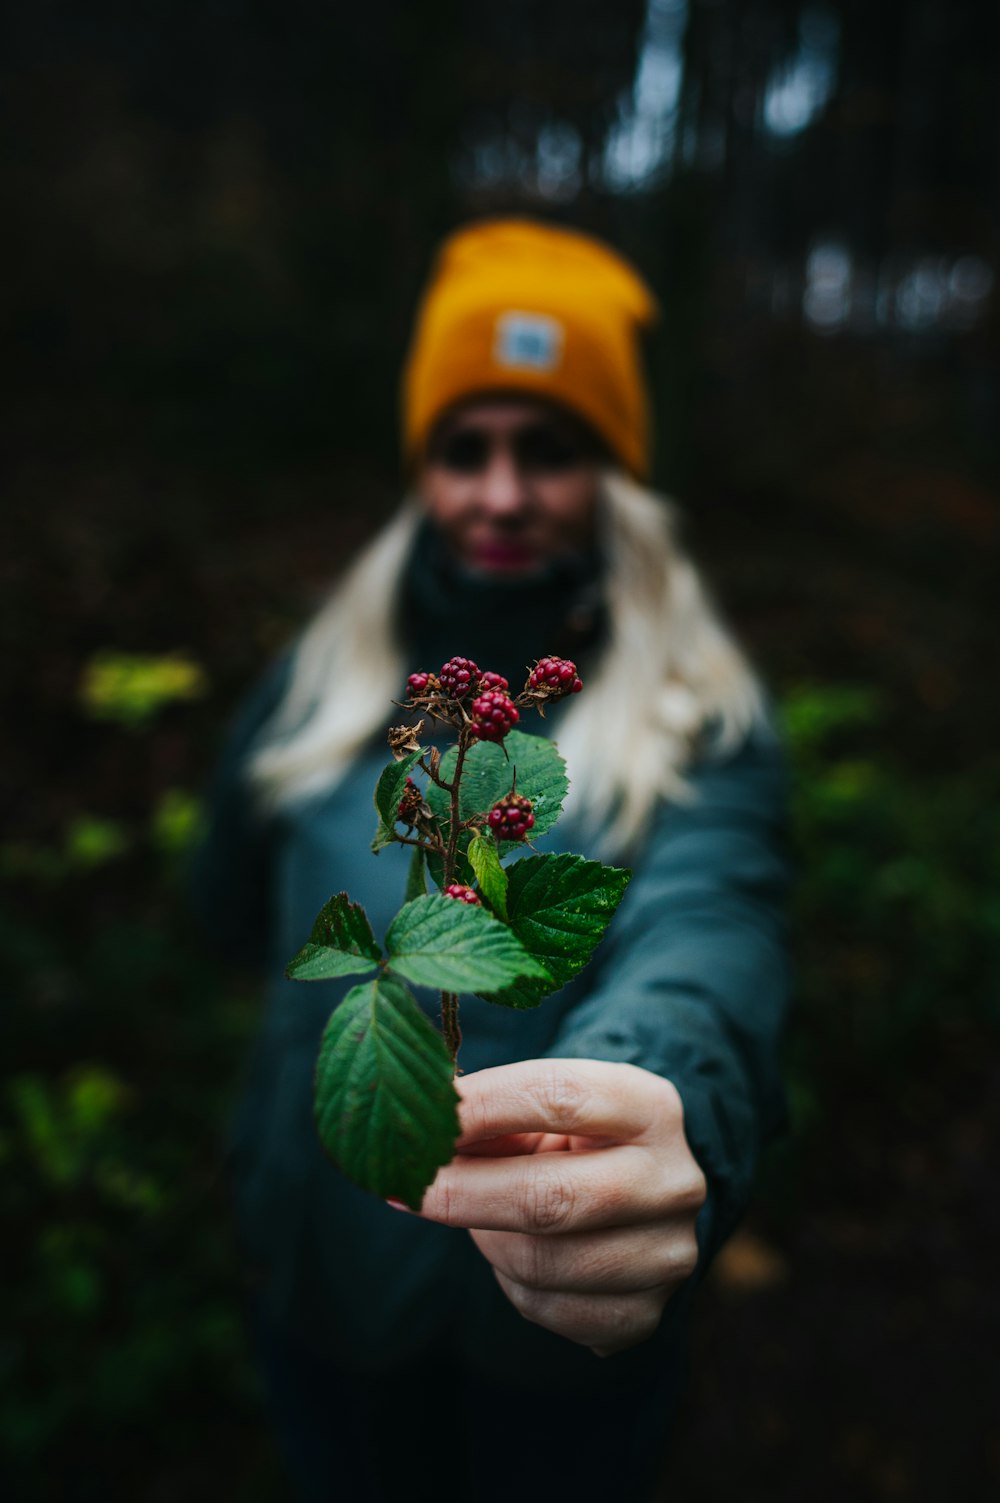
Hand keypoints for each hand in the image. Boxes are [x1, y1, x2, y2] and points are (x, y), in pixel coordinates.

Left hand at [412, 1058, 706, 1355]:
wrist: (640, 1192)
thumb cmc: (571, 1137)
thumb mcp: (543, 1107)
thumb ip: (486, 1112)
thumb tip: (415, 1131)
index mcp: (650, 1107)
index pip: (558, 1099)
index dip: (480, 1108)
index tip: (422, 1117)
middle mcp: (674, 1181)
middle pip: (549, 1198)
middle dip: (462, 1193)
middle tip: (407, 1185)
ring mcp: (666, 1254)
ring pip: (539, 1263)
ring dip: (485, 1239)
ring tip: (478, 1215)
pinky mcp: (645, 1315)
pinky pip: (546, 1310)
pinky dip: (511, 1283)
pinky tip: (515, 1255)